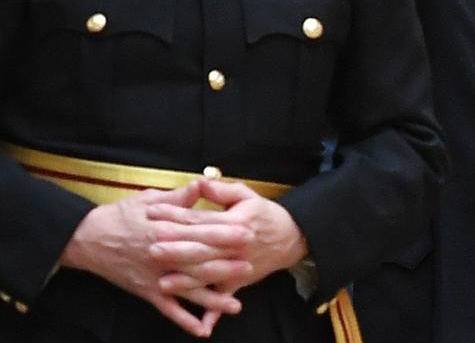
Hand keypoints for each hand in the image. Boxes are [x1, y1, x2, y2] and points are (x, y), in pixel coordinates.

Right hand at [59, 182, 245, 337]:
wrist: (87, 239)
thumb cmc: (120, 215)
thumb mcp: (149, 199)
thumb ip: (178, 197)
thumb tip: (200, 184)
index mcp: (166, 229)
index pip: (201, 232)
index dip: (225, 233)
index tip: (247, 232)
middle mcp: (163, 254)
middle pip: (198, 261)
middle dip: (225, 265)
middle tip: (250, 266)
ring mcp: (155, 276)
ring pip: (188, 290)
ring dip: (212, 298)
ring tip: (235, 303)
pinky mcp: (146, 291)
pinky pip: (168, 309)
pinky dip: (184, 320)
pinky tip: (202, 329)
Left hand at [147, 178, 307, 297]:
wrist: (291, 237)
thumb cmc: (264, 213)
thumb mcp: (245, 194)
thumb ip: (221, 190)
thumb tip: (198, 182)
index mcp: (236, 221)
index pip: (200, 218)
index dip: (176, 215)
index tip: (153, 211)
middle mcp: (236, 246)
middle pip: (202, 248)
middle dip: (176, 248)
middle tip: (151, 246)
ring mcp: (238, 266)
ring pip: (209, 275)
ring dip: (186, 281)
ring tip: (162, 281)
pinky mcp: (240, 281)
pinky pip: (225, 298)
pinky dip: (214, 312)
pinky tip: (200, 325)